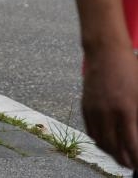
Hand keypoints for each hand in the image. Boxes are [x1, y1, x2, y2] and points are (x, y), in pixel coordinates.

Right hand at [82, 47, 137, 167]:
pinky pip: (90, 130)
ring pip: (100, 141)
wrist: (106, 52)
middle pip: (113, 148)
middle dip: (124, 161)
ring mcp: (94, 109)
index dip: (136, 160)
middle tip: (132, 166)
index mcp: (126, 111)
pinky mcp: (85, 105)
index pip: (131, 146)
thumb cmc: (131, 71)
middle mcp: (107, 113)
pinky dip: (99, 140)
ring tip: (120, 156)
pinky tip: (107, 142)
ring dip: (110, 153)